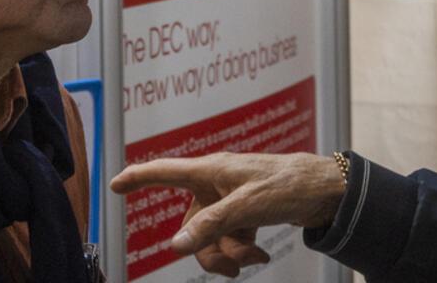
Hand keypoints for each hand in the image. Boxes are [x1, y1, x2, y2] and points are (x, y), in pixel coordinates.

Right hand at [111, 152, 344, 278]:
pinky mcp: (243, 211)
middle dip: (208, 250)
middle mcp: (216, 182)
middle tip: (234, 266)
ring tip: (253, 258)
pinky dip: (240, 250)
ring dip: (228, 254)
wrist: (322, 192)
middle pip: (191, 224)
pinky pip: (227, 237)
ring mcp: (229, 198)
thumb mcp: (248, 206)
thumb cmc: (286, 184)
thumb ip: (212, 225)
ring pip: (210, 236)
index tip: (115, 183)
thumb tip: (177, 246)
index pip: (167, 171)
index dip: (139, 177)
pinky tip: (259, 254)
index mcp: (212, 170)